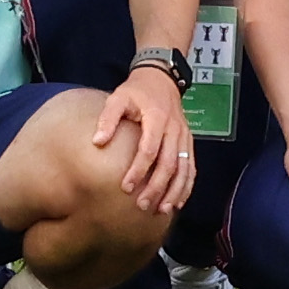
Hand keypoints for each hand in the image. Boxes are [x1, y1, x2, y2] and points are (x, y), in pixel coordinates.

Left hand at [92, 67, 196, 220]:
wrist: (161, 78)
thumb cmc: (137, 91)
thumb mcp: (118, 97)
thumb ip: (108, 118)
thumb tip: (97, 142)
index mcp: (157, 117)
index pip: (149, 149)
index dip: (138, 169)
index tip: (125, 187)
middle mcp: (174, 129)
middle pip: (169, 163)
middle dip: (157, 186)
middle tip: (142, 205)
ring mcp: (184, 136)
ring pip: (184, 168)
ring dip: (175, 191)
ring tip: (162, 210)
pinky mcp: (188, 141)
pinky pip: (191, 167)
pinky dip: (186, 186)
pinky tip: (178, 202)